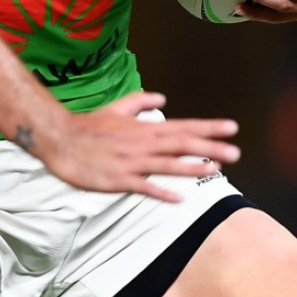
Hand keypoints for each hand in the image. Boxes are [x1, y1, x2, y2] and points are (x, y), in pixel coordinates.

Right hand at [38, 92, 240, 199]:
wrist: (60, 139)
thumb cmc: (88, 125)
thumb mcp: (116, 107)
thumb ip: (141, 102)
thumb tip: (163, 98)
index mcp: (144, 128)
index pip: (183, 126)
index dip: (208, 127)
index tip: (232, 128)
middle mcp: (142, 143)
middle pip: (181, 145)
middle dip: (210, 147)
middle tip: (236, 151)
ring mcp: (131, 162)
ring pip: (167, 165)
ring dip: (192, 167)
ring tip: (216, 169)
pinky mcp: (118, 179)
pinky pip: (144, 187)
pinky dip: (161, 192)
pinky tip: (179, 198)